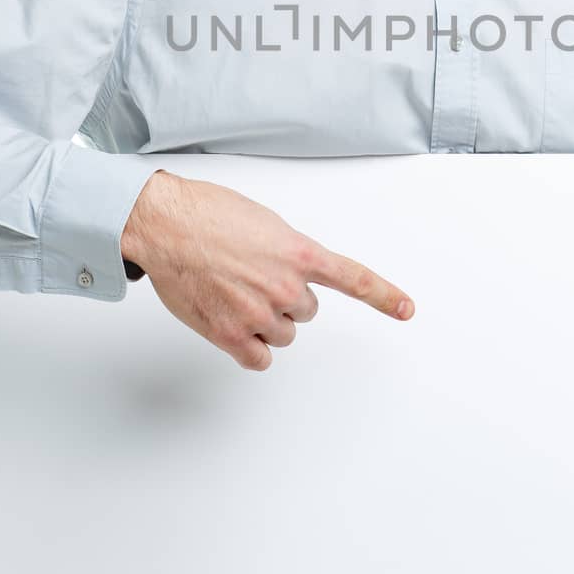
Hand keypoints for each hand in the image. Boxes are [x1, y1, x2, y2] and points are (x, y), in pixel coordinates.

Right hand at [119, 171, 415, 370]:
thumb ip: (287, 252)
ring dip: (264, 321)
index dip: (384, 296)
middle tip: (251, 276)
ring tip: (233, 292)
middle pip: (306, 311)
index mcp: (299, 253)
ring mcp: (259, 314)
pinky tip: (233, 327)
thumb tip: (291, 274)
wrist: (166, 225)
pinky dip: (249, 349)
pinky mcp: (230, 335)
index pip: (354, 278)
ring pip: (282, 334)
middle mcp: (286, 286)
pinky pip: (259, 359)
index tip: (407, 309)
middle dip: (284, 298)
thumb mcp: (264, 223)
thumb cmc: (207, 214)